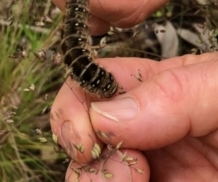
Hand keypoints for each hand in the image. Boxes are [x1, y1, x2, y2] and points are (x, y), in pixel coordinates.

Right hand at [52, 53, 217, 180]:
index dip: (78, 100)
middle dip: (80, 142)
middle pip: (83, 127)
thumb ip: (175, 90)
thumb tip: (105, 114)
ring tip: (130, 180)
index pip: (96, 81)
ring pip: (91, 170)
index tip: (86, 132)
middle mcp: (145, 129)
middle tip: (98, 157)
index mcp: (158, 92)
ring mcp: (149, 168)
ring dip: (92, 177)